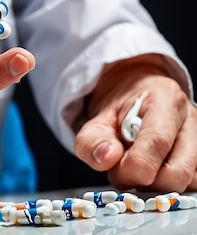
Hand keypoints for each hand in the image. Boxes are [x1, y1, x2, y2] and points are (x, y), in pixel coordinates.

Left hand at [74, 54, 196, 191]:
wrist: (136, 95)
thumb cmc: (122, 107)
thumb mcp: (97, 117)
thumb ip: (93, 139)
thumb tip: (105, 159)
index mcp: (164, 102)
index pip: (157, 142)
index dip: (133, 167)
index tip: (116, 171)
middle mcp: (189, 121)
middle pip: (178, 171)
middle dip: (145, 182)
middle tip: (123, 172)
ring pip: (188, 181)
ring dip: (157, 185)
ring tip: (137, 169)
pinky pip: (192, 184)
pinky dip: (167, 185)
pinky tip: (152, 172)